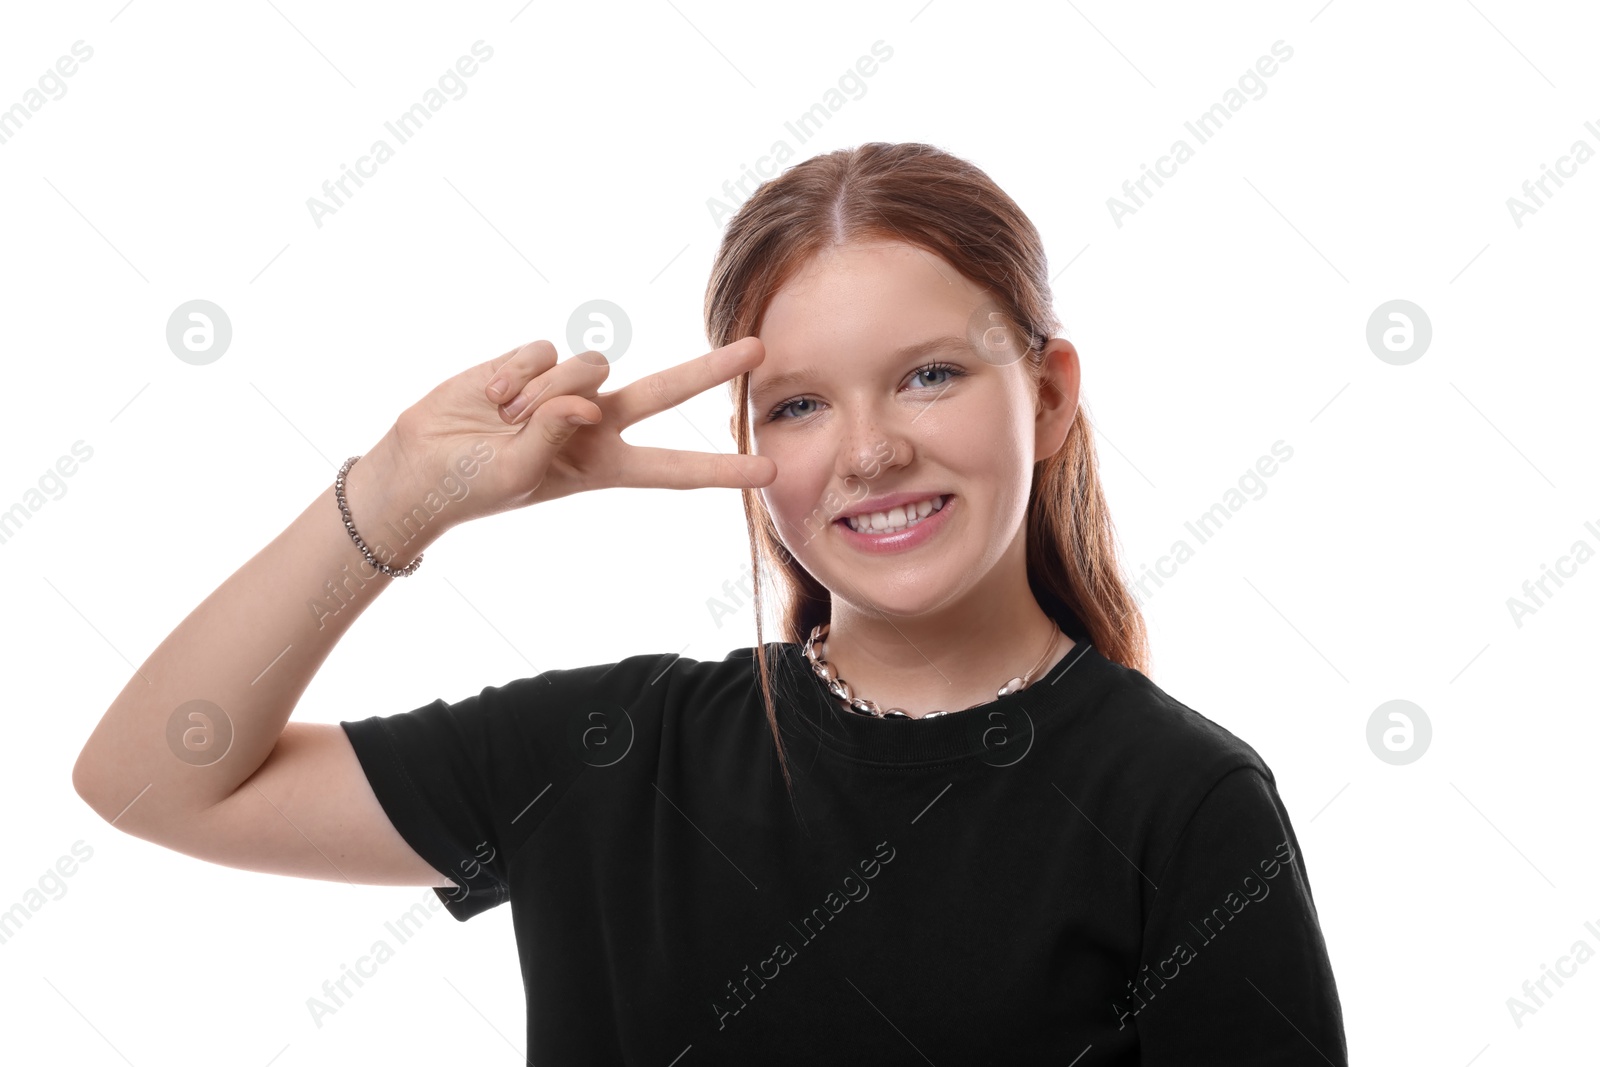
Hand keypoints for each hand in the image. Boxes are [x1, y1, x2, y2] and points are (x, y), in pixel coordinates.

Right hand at [379, 337, 775, 529]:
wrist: (420, 463)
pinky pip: (543, 351)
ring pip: (587, 365)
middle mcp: (595, 422)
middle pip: (666, 392)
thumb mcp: (523, 475)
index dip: (722, 469)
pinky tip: (489, 398)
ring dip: (541, 392)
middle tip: (760, 349)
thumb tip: (586, 394)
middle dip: (711, 370)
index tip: (771, 470)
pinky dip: (513, 375)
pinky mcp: (532, 360)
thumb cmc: (473, 485)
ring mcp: (565, 388)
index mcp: (603, 466)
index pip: (675, 469)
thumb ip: (560, 433)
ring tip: (504, 419)